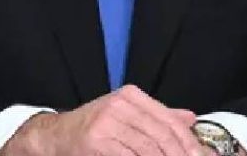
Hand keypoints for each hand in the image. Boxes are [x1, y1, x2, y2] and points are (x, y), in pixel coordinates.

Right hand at [0, 85, 205, 155]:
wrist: (56, 136)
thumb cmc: (92, 127)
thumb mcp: (125, 115)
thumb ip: (158, 116)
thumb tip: (190, 118)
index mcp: (131, 96)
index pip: (170, 119)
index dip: (189, 142)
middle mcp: (120, 105)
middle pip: (162, 135)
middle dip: (179, 155)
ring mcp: (107, 122)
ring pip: (148, 149)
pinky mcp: (96, 141)